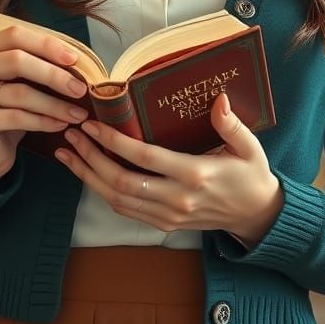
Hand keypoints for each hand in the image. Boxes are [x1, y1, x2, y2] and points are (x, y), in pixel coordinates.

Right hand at [0, 26, 88, 189]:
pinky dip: (43, 121)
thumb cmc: (8, 109)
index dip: (46, 45)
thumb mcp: (20, 81)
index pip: (14, 35)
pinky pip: (16, 118)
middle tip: (80, 89)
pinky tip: (60, 124)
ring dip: (54, 104)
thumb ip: (37, 64)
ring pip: (19, 92)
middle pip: (16, 61)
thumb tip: (74, 58)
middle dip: (53, 75)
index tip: (74, 59)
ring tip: (77, 113)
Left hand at [55, 92, 283, 246]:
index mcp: (195, 174)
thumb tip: (219, 98)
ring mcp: (167, 215)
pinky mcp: (163, 225)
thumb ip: (231, 125)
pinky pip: (124, 210)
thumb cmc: (250, 175)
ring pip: (117, 199)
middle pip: (121, 181)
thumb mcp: (249, 147)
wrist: (256, 215)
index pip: (145, 158)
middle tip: (71, 134)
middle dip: (91, 158)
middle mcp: (176, 198)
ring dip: (88, 176)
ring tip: (68, 153)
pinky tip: (87, 173)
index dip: (114, 141)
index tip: (92, 124)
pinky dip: (101, 192)